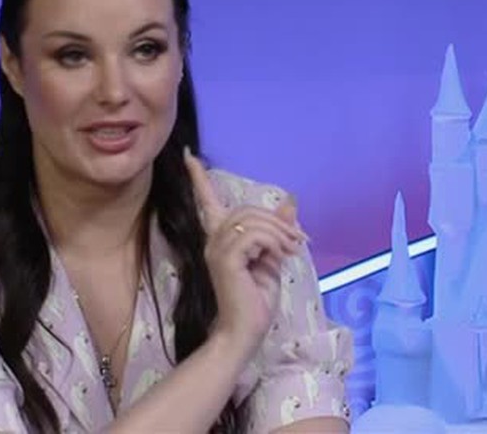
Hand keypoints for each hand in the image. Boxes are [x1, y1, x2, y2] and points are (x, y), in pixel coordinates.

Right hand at [182, 147, 303, 360]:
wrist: (244, 331)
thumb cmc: (255, 301)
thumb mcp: (273, 258)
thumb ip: (277, 231)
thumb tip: (290, 203)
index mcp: (220, 238)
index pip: (206, 200)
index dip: (198, 177)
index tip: (188, 155)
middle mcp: (213, 240)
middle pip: (247, 210)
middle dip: (277, 222)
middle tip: (298, 242)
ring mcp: (216, 249)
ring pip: (252, 220)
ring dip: (279, 233)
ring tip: (291, 251)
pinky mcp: (225, 259)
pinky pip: (254, 236)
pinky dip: (273, 243)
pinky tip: (279, 258)